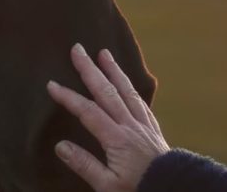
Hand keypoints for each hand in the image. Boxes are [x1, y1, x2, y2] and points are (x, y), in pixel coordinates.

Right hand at [46, 44, 168, 191]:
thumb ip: (84, 165)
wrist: (174, 190)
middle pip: (107, 91)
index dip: (69, 97)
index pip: (88, 111)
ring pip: (127, 91)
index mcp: (116, 138)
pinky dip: (132, 87)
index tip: (52, 84)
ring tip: (104, 53)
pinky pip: (141, 102)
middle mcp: (130, 125)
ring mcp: (143, 125)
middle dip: (90, 69)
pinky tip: (127, 82)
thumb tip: (60, 146)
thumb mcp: (107, 185)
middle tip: (78, 49)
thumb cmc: (138, 188)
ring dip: (113, 70)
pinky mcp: (153, 129)